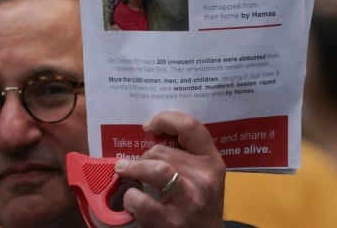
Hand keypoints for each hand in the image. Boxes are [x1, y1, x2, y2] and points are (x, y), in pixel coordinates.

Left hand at [114, 110, 225, 227]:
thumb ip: (186, 157)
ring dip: (132, 169)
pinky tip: (133, 200)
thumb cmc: (199, 208)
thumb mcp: (203, 178)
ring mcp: (189, 200)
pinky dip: (130, 198)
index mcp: (213, 163)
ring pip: (154, 168)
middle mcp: (205, 179)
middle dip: (143, 156)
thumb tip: (152, 135)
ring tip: (124, 172)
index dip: (165, 119)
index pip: (191, 127)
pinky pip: (140, 199)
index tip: (148, 126)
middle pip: (162, 150)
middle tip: (137, 166)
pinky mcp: (171, 221)